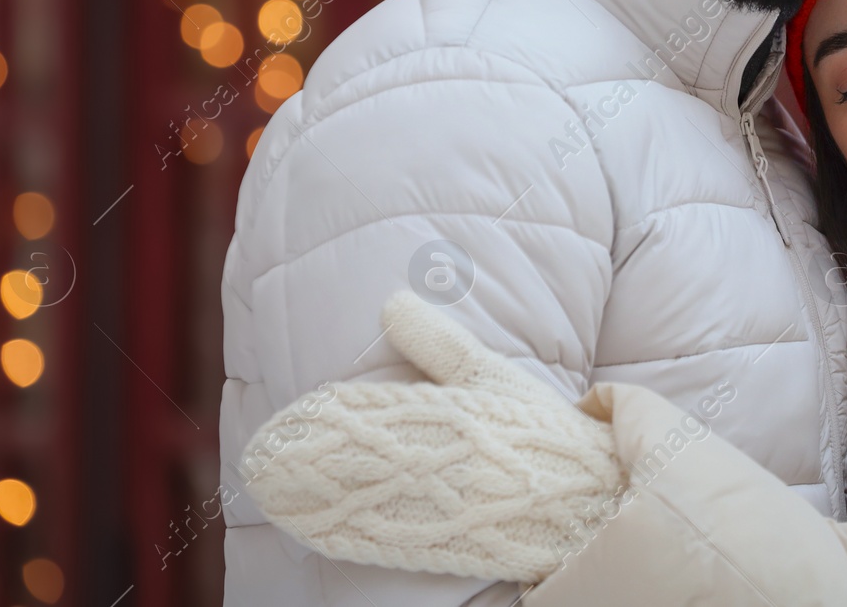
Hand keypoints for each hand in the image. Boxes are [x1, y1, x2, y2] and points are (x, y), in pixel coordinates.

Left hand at [242, 291, 624, 582]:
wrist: (587, 501)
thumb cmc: (538, 435)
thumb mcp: (493, 381)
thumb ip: (442, 347)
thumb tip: (392, 303)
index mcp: (462, 420)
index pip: (389, 416)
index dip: (337, 419)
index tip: (294, 413)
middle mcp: (453, 467)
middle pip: (373, 466)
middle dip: (314, 466)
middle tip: (259, 463)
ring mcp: (450, 510)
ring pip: (374, 506)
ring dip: (320, 501)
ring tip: (269, 495)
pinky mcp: (447, 542)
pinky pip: (391, 541)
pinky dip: (349, 536)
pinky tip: (311, 532)